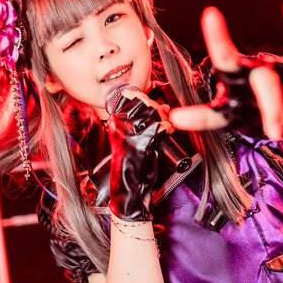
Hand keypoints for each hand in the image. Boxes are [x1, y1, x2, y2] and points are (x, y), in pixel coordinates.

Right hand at [107, 92, 168, 221]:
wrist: (129, 186)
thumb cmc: (133, 162)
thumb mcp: (134, 136)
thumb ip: (142, 119)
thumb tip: (162, 105)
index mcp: (114, 121)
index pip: (134, 96)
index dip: (148, 100)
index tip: (155, 107)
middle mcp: (119, 125)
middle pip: (146, 103)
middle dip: (160, 109)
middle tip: (164, 120)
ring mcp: (129, 134)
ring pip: (155, 113)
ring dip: (165, 119)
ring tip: (165, 128)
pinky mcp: (141, 143)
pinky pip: (161, 128)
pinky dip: (168, 129)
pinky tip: (167, 133)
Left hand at [169, 7, 282, 139]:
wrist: (274, 112)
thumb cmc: (244, 110)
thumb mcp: (222, 114)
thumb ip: (203, 117)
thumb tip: (174, 118)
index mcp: (235, 71)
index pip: (225, 54)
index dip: (218, 36)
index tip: (210, 14)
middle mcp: (260, 65)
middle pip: (266, 81)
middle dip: (272, 108)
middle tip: (274, 132)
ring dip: (282, 115)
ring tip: (273, 122)